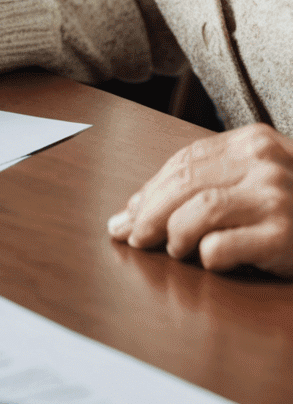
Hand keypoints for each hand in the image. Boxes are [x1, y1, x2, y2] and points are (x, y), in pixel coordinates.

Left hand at [107, 125, 292, 275]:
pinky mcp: (286, 236)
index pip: (183, 161)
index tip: (127, 213)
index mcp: (253, 142)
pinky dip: (207, 256)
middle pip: (183, 183)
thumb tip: (140, 205)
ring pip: (198, 210)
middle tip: (130, 236)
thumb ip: (214, 179)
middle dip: (147, 212)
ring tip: (170, 250)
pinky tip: (207, 261)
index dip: (149, 189)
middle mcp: (264, 163)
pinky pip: (224, 245)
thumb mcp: (264, 177)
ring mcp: (277, 198)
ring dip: (173, 233)